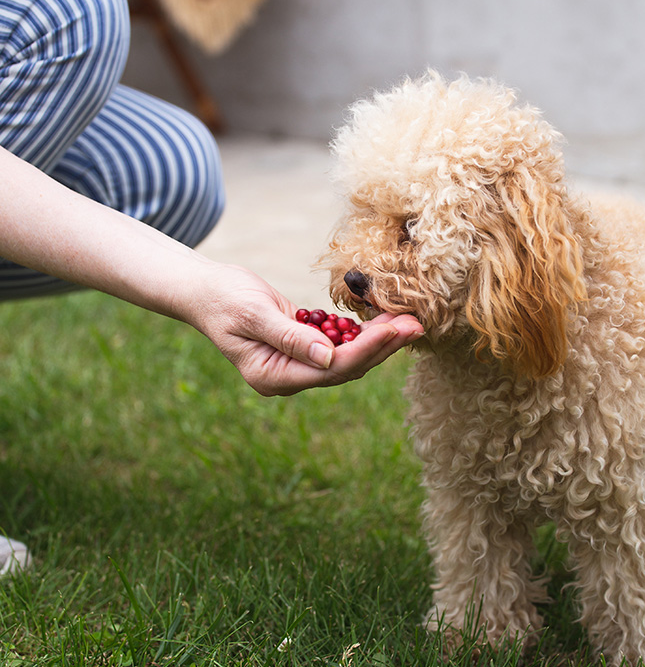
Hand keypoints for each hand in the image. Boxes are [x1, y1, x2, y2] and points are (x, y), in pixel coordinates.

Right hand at [187, 264, 423, 395]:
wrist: (206, 290)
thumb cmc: (223, 299)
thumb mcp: (254, 314)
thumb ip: (291, 337)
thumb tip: (329, 358)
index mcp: (273, 376)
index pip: (331, 369)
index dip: (366, 350)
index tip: (396, 331)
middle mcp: (289, 376)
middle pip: (346, 367)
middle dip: (382, 347)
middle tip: (416, 325)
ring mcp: (297, 363)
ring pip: (348, 356)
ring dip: (378, 339)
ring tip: (408, 321)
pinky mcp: (304, 346)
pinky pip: (339, 343)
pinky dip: (361, 331)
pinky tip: (384, 319)